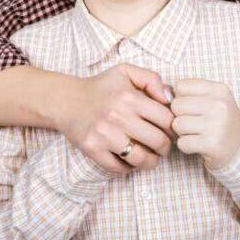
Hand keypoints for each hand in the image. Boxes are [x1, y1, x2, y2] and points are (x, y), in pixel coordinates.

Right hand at [60, 63, 174, 173]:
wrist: (66, 100)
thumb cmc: (101, 87)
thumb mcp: (126, 72)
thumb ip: (151, 79)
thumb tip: (169, 99)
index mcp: (130, 98)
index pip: (166, 120)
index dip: (173, 128)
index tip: (170, 131)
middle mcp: (118, 117)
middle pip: (158, 141)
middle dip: (165, 147)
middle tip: (163, 147)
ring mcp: (104, 135)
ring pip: (140, 159)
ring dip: (151, 162)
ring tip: (151, 158)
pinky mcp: (93, 149)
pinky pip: (118, 168)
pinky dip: (128, 168)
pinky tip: (130, 160)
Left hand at [170, 79, 239, 169]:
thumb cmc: (219, 121)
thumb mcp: (210, 100)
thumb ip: (186, 93)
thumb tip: (163, 92)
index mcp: (219, 89)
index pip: (181, 86)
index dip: (181, 98)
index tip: (192, 107)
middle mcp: (220, 105)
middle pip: (176, 105)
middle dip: (179, 116)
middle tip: (193, 123)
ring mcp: (217, 125)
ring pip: (177, 125)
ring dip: (182, 133)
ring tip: (196, 134)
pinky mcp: (212, 144)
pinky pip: (182, 143)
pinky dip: (186, 146)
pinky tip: (198, 145)